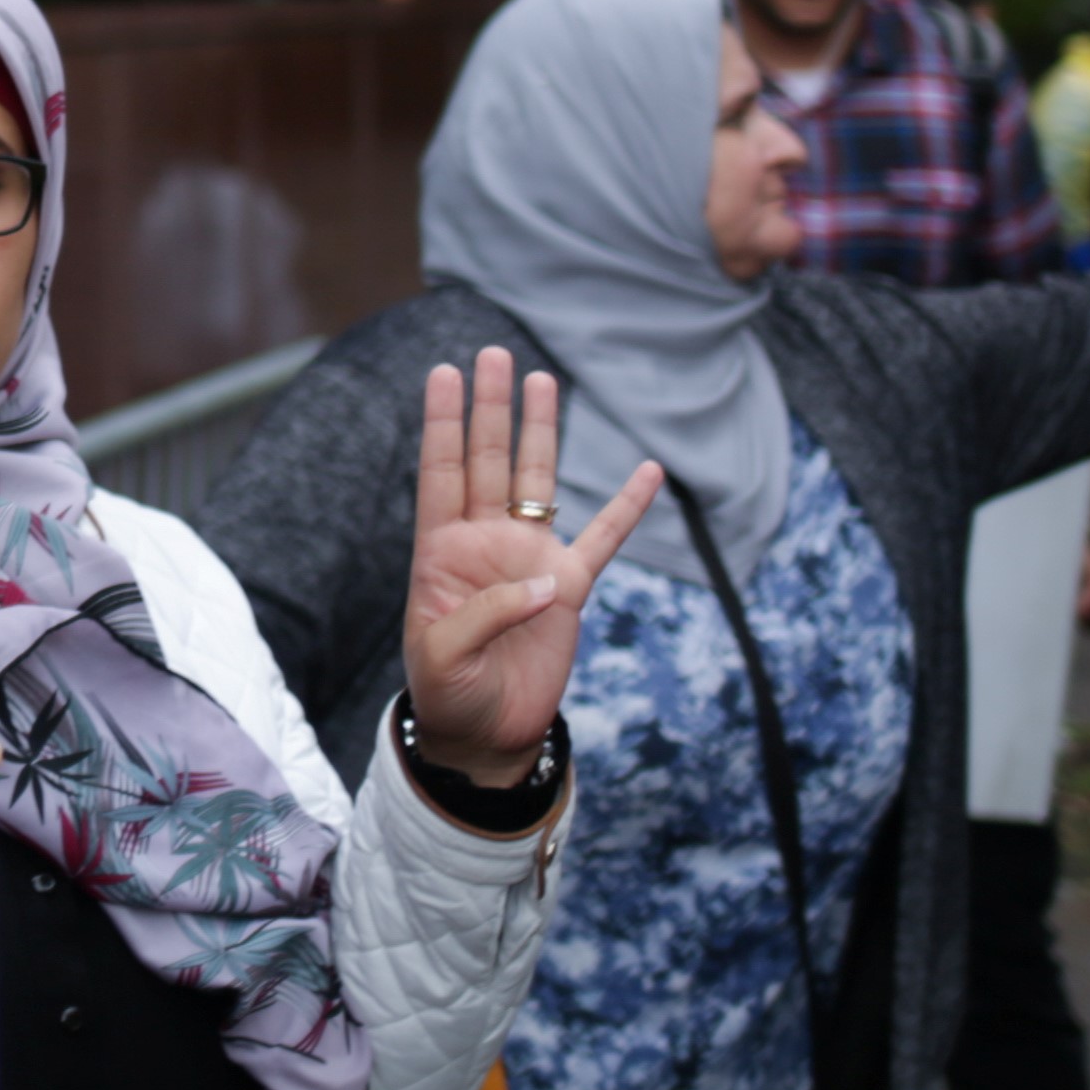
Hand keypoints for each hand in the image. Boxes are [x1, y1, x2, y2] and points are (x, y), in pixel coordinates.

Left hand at [402, 351, 657, 788]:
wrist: (486, 735)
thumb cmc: (449, 692)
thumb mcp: (444, 656)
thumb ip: (485, 613)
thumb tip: (544, 582)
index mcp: (441, 551)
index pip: (442, 473)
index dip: (442, 424)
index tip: (443, 373)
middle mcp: (484, 542)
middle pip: (489, 461)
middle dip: (491, 408)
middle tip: (494, 354)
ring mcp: (529, 558)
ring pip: (537, 482)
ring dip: (540, 432)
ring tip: (541, 379)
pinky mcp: (569, 588)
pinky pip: (604, 539)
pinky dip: (627, 507)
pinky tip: (648, 470)